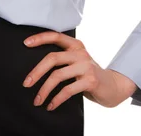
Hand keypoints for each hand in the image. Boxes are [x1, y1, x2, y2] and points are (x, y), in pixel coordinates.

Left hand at [22, 31, 137, 109]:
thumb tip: (36, 67)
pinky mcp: (90, 80)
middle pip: (52, 58)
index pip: (55, 36)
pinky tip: (50, 105)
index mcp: (75, 45)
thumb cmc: (89, 74)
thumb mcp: (77, 61)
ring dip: (44, 90)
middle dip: (36, 72)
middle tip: (26, 83)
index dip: (40, 38)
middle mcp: (80, 52)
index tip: (25, 43)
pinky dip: (56, 99)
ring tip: (37, 100)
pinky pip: (67, 90)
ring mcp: (86, 66)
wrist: (114, 87)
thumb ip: (63, 59)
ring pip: (57, 76)